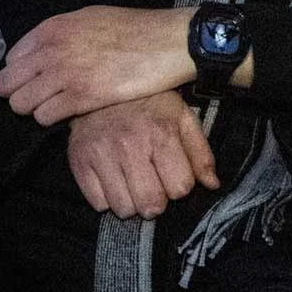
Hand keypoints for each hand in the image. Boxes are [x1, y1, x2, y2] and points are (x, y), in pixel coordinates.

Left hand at [0, 6, 195, 124]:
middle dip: (18, 93)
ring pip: (22, 104)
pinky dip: (52, 118)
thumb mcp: (90, 18)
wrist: (166, 42)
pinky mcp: (80, 98)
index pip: (13, 59)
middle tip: (37, 99)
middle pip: (9, 84)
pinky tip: (68, 113)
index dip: (21, 73)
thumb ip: (61, 34)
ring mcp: (64, 75)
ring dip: (35, 108)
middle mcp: (52, 50)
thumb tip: (41, 52)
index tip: (34, 79)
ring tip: (55, 106)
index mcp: (53, 28)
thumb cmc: (133, 29)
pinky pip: (44, 117)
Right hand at [66, 89, 218, 218]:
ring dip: (132, 201)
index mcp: (161, 133)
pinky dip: (107, 198)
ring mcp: (101, 155)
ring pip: (124, 209)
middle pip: (151, 205)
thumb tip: (213, 184)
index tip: (173, 173)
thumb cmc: (148, 102)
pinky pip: (98, 204)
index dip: (180, 184)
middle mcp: (129, 145)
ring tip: (132, 180)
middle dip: (157, 199)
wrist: (103, 82)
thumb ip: (200, 152)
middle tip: (153, 182)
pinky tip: (113, 177)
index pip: (180, 188)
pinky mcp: (78, 162)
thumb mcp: (181, 117)